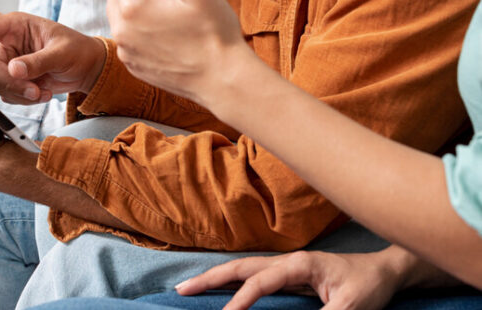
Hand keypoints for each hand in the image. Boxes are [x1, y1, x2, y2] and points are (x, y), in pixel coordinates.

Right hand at [0, 11, 106, 104]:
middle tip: (32, 90)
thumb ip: (37, 61)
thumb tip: (14, 70)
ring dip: (19, 92)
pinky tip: (41, 93)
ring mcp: (8, 61)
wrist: (87, 68)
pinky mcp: (11, 79)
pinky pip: (5, 93)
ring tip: (43, 91)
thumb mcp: (62, 53)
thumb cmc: (77, 50)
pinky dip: (22, 99)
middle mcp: (7, 41)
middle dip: (8, 80)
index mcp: (16, 24)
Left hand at [99, 0, 253, 106]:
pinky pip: (128, 40)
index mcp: (135, 8)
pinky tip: (164, 32)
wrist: (223, 80)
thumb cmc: (214, 32)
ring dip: (133, 9)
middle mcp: (123, 32)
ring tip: (163, 10)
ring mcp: (127, 53)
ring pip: (121, 20)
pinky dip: (138, 31)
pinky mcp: (135, 68)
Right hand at [175, 250, 410, 309]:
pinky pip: (252, 277)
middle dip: (210, 278)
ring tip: (190, 287)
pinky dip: (231, 282)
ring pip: (243, 269)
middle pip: (241, 267)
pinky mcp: (289, 276)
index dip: (241, 299)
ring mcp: (286, 267)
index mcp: (299, 264)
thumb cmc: (369, 286)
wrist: (385, 272)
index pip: (260, 281)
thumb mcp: (352, 307)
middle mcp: (287, 262)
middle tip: (182, 290)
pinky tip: (221, 289)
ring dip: (216, 277)